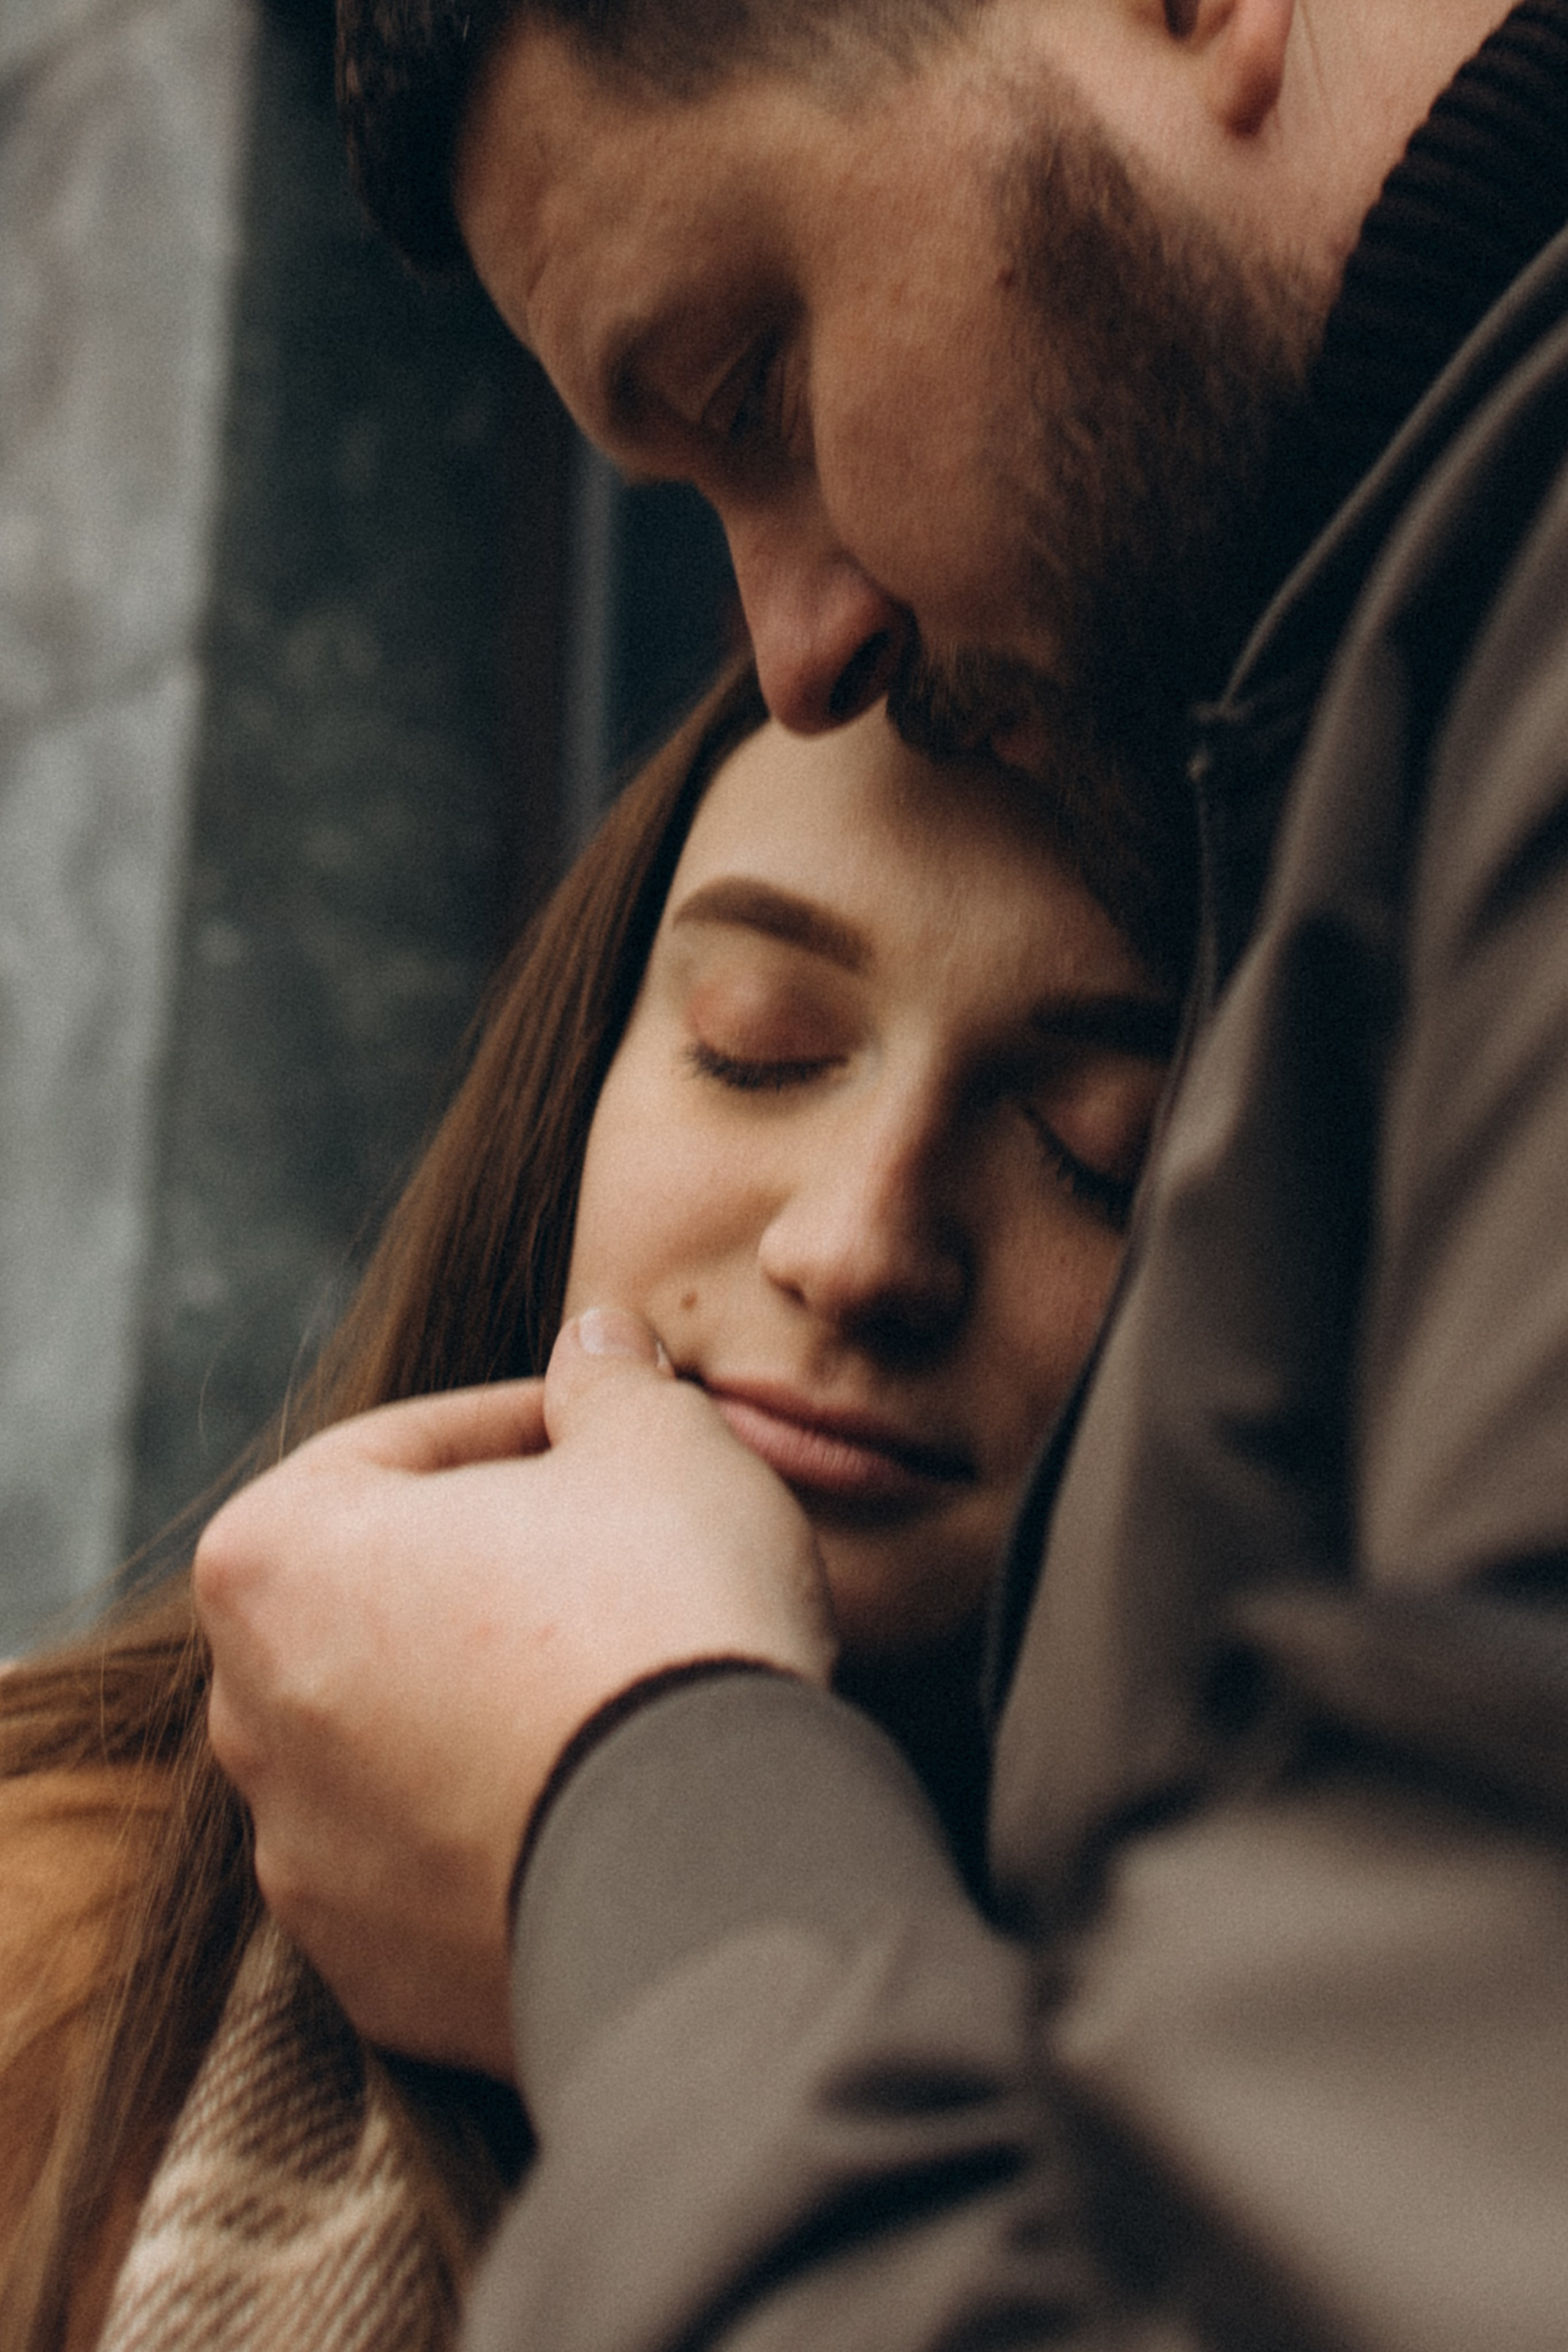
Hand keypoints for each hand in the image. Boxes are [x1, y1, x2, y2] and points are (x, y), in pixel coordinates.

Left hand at [195, 1309, 833, 2078]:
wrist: (712, 1873)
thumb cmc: (664, 1618)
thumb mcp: (661, 1438)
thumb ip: (609, 1379)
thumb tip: (599, 1349)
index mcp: (274, 1557)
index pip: (399, 1450)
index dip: (520, 1423)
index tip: (607, 1431)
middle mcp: (251, 1716)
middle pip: (381, 1596)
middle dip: (488, 1564)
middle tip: (615, 1548)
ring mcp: (305, 1861)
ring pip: (401, 1738)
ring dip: (489, 1699)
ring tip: (618, 1682)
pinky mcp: (377, 1974)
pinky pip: (437, 1867)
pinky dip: (504, 1824)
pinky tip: (605, 1798)